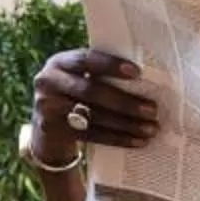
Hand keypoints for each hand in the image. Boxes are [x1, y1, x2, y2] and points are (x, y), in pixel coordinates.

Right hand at [30, 47, 159, 164]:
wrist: (47, 127)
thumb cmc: (76, 95)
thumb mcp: (80, 78)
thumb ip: (101, 76)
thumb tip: (148, 81)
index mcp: (60, 62)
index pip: (86, 59)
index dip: (111, 65)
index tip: (137, 72)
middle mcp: (49, 81)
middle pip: (91, 91)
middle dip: (124, 102)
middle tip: (152, 110)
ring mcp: (48, 107)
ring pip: (92, 115)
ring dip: (125, 123)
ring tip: (150, 128)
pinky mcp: (53, 130)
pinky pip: (90, 135)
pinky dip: (116, 138)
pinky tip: (136, 141)